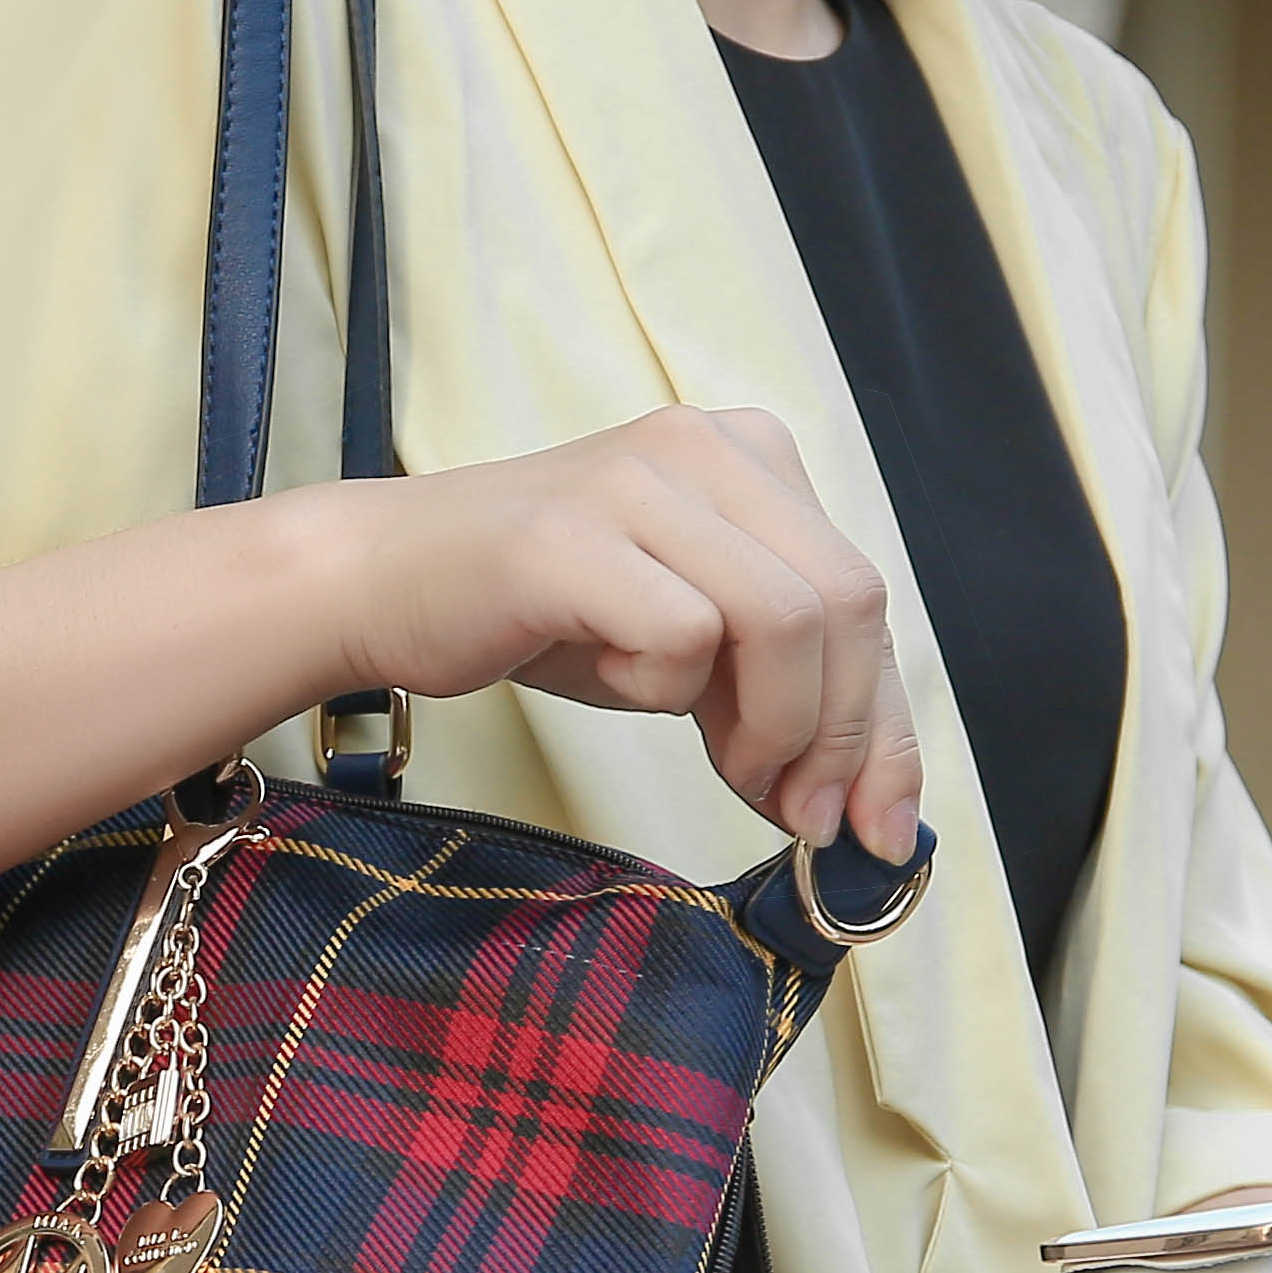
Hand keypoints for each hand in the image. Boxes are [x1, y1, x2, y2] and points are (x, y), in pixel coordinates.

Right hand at [308, 407, 927, 858]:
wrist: (387, 580)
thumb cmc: (545, 613)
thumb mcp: (691, 646)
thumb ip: (779, 695)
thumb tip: (862, 809)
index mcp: (750, 457)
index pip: (863, 595)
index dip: (884, 725)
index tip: (876, 825)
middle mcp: (705, 446)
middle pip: (845, 604)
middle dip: (838, 736)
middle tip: (798, 815)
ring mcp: (638, 481)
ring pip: (782, 619)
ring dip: (769, 727)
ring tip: (723, 764)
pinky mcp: (573, 534)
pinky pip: (682, 634)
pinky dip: (665, 689)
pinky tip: (614, 677)